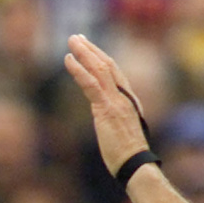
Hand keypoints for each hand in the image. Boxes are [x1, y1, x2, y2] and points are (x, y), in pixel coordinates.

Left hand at [64, 33, 151, 177]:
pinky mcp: (106, 109)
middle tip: (77, 37)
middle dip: (91, 49)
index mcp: (128, 101)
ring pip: (99, 68)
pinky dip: (78, 70)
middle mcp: (123, 97)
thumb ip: (116, 122)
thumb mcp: (123, 134)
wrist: (135, 164)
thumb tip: (109, 124)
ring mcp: (115, 101)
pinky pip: (90, 84)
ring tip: (71, 40)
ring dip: (83, 52)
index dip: (102, 59)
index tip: (90, 49)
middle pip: (107, 65)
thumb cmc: (129, 157)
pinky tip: (68, 59)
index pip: (115, 73)